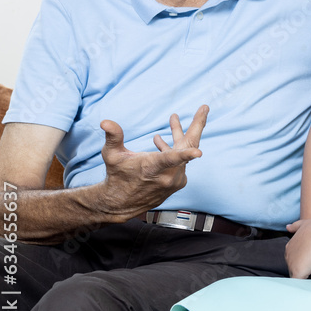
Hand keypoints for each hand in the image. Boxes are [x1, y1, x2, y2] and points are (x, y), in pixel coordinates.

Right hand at [98, 105, 208, 220]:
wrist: (122, 202)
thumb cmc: (117, 176)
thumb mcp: (112, 155)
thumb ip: (113, 136)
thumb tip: (105, 122)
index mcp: (153, 168)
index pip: (170, 160)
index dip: (185, 155)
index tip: (199, 153)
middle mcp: (168, 176)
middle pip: (187, 147)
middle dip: (197, 125)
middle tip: (204, 108)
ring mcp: (174, 180)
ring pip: (183, 152)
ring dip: (178, 135)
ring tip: (173, 118)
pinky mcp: (177, 182)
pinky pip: (180, 161)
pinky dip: (174, 149)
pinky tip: (160, 140)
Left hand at [285, 218, 310, 278]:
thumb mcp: (304, 223)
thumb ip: (295, 226)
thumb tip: (287, 227)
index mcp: (290, 246)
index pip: (294, 257)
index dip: (303, 260)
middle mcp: (288, 256)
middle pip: (293, 267)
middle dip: (302, 269)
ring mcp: (292, 265)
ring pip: (296, 275)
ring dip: (303, 277)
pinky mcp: (298, 272)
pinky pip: (299, 282)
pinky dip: (303, 284)